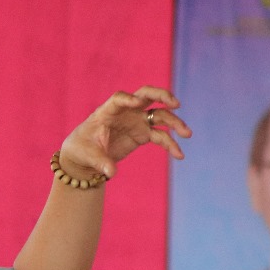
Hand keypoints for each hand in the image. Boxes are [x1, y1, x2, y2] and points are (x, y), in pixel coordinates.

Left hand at [59, 86, 190, 178]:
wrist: (87, 155)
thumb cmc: (83, 148)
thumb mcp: (88, 155)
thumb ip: (100, 161)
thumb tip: (111, 172)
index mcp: (108, 110)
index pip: (119, 98)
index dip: (128, 98)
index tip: (136, 102)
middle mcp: (126, 112)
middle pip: (147, 96)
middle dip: (162, 96)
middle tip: (176, 104)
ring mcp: (136, 121)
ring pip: (159, 116)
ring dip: (174, 123)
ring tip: (187, 134)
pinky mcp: (143, 134)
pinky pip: (160, 136)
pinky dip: (171, 144)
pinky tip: (179, 155)